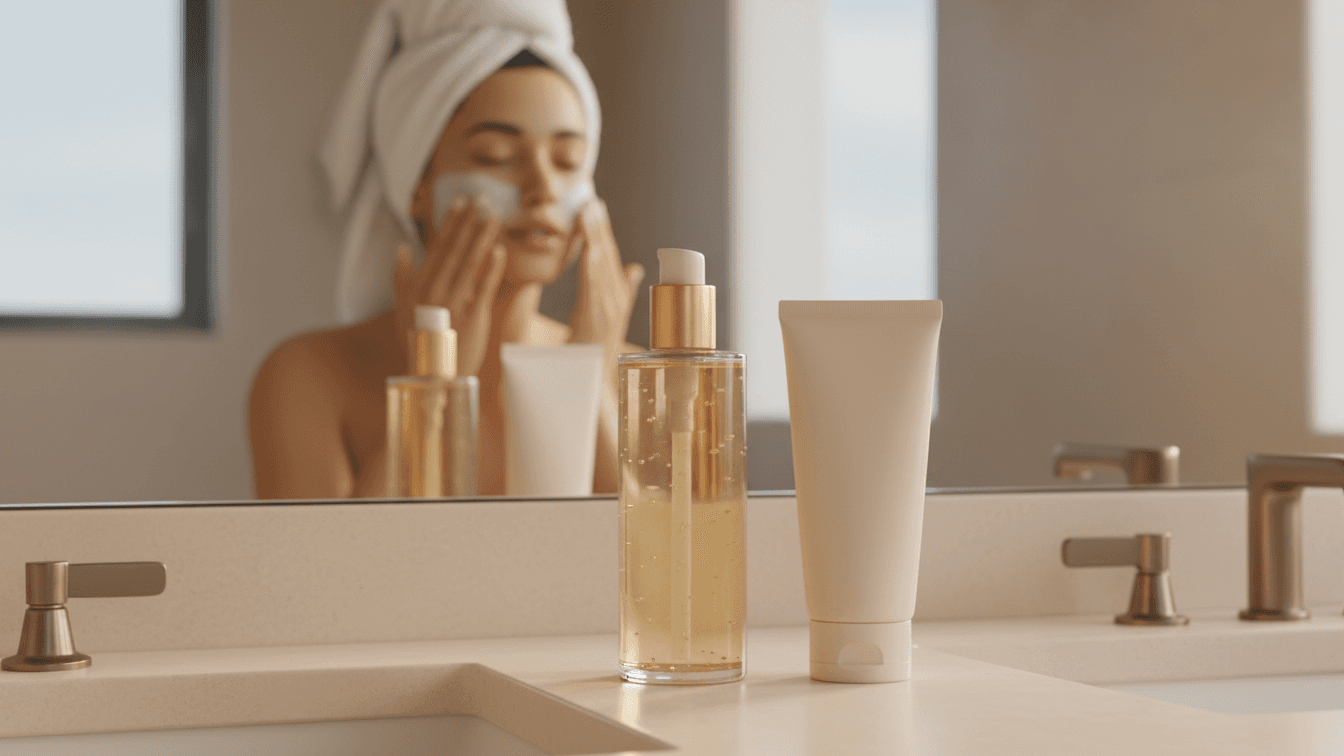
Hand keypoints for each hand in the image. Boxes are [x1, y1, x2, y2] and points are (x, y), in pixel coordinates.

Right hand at [394, 197, 505, 376]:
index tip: (461, 200)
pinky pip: (484, 287)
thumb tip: (402, 247)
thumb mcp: (402, 309)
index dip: (450, 222)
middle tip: (482, 197)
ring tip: (493, 215)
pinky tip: (500, 249)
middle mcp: (435, 290)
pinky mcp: (473, 316)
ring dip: (482, 236)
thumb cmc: (420, 342)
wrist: (433, 376)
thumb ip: (401, 277)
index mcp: (419, 285)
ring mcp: (454, 302)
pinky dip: (492, 268)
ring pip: (470, 262)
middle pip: (456, 248)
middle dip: (469, 221)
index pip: (438, 246)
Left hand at [567, 198, 643, 356]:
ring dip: (594, 234)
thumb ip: (625, 291)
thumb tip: (635, 268)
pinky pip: (594, 284)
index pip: (610, 255)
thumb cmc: (596, 352)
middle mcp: (615, 298)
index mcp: (617, 296)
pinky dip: (591, 263)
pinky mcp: (597, 317)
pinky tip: (587, 244)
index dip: (603, 229)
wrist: (594, 383)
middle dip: (599, 223)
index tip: (596, 204)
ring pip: (601, 263)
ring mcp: (608, 307)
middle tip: (591, 195)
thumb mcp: (609, 317)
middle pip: (608, 253)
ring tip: (587, 209)